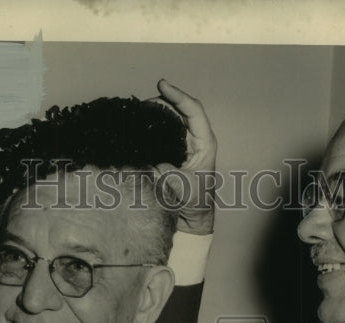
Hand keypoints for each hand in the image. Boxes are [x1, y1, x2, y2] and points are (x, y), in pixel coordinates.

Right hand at [154, 79, 216, 234]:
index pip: (194, 111)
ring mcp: (186, 142)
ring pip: (172, 116)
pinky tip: (140, 122)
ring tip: (139, 111)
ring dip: (156, 110)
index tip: (162, 85)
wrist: (193, 216)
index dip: (178, 95)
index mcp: (205, 144)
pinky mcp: (176, 148)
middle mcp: (197, 139)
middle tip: (141, 104)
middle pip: (181, 109)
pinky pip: (165, 128)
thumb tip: (153, 162)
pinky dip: (153, 122)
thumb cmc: (194, 202)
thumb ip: (168, 174)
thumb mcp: (181, 188)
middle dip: (162, 101)